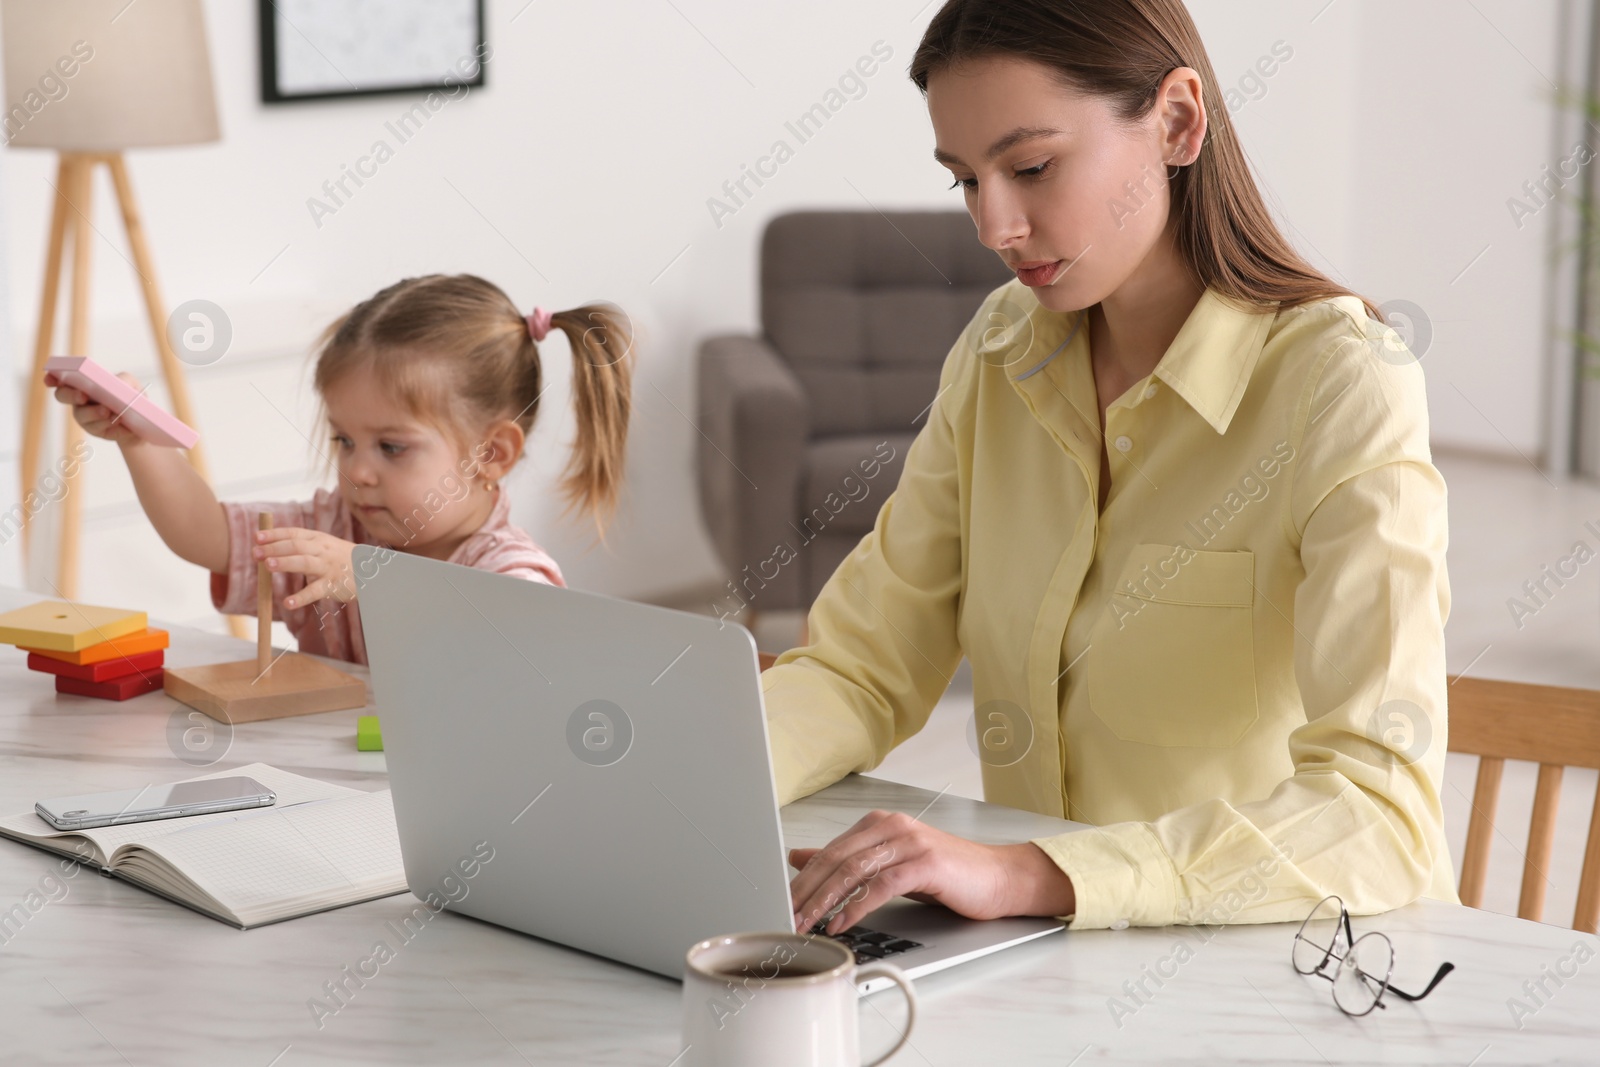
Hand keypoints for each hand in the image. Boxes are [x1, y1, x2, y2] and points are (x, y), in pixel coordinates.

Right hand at [49, 371, 143, 445]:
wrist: (144, 420)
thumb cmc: (131, 396)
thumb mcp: (131, 384)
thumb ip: (123, 379)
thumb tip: (117, 383)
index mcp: (82, 384)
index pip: (60, 380)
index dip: (52, 378)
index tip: (51, 379)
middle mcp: (78, 400)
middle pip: (63, 396)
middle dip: (71, 395)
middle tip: (83, 396)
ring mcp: (85, 417)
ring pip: (81, 415)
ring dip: (94, 413)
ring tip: (108, 412)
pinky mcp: (97, 431)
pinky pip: (98, 428)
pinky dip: (109, 425)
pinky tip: (119, 422)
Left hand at [252, 527, 357, 609]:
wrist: (372, 572)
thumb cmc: (340, 559)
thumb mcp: (323, 546)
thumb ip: (301, 545)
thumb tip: (267, 547)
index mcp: (318, 539)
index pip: (293, 533)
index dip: (274, 535)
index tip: (257, 537)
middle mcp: (323, 550)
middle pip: (296, 546)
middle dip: (274, 548)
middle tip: (256, 553)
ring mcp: (328, 567)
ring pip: (305, 563)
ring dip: (286, 563)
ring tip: (268, 566)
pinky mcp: (333, 585)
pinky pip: (315, 591)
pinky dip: (301, 597)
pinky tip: (287, 603)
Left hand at [786, 810, 1074, 934]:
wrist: (998, 878)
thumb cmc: (947, 873)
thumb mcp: (890, 863)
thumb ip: (848, 860)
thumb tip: (798, 857)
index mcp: (879, 823)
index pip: (829, 850)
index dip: (803, 878)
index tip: (782, 901)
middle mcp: (891, 826)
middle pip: (836, 858)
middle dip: (807, 890)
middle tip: (787, 915)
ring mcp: (909, 842)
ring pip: (854, 870)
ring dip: (825, 901)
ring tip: (807, 923)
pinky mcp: (925, 863)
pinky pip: (881, 885)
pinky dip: (857, 906)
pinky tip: (842, 922)